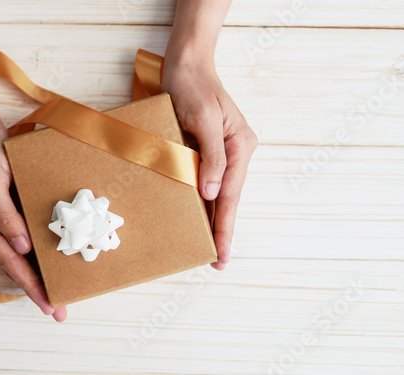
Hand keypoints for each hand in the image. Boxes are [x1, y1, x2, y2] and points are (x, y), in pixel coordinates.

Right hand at [0, 117, 66, 320]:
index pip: (9, 260)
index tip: (47, 302)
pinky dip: (36, 251)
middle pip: (13, 263)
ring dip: (37, 272)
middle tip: (56, 309)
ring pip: (18, 253)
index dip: (29, 283)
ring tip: (56, 292)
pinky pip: (21, 236)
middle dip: (35, 287)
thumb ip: (4, 214)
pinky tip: (49, 259)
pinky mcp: (5, 209)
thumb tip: (21, 247)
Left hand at [162, 60, 257, 269]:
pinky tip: (198, 216)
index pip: (230, 195)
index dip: (224, 226)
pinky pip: (207, 180)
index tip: (220, 253)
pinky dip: (203, 200)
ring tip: (208, 246)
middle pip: (227, 198)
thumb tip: (212, 193)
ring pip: (218, 192)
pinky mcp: (208, 149)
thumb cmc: (193, 87)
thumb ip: (212, 158)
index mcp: (240, 147)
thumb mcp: (203, 119)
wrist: (186, 64)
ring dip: (213, 218)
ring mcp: (223, 151)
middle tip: (216, 260)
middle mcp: (236, 152)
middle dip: (221, 229)